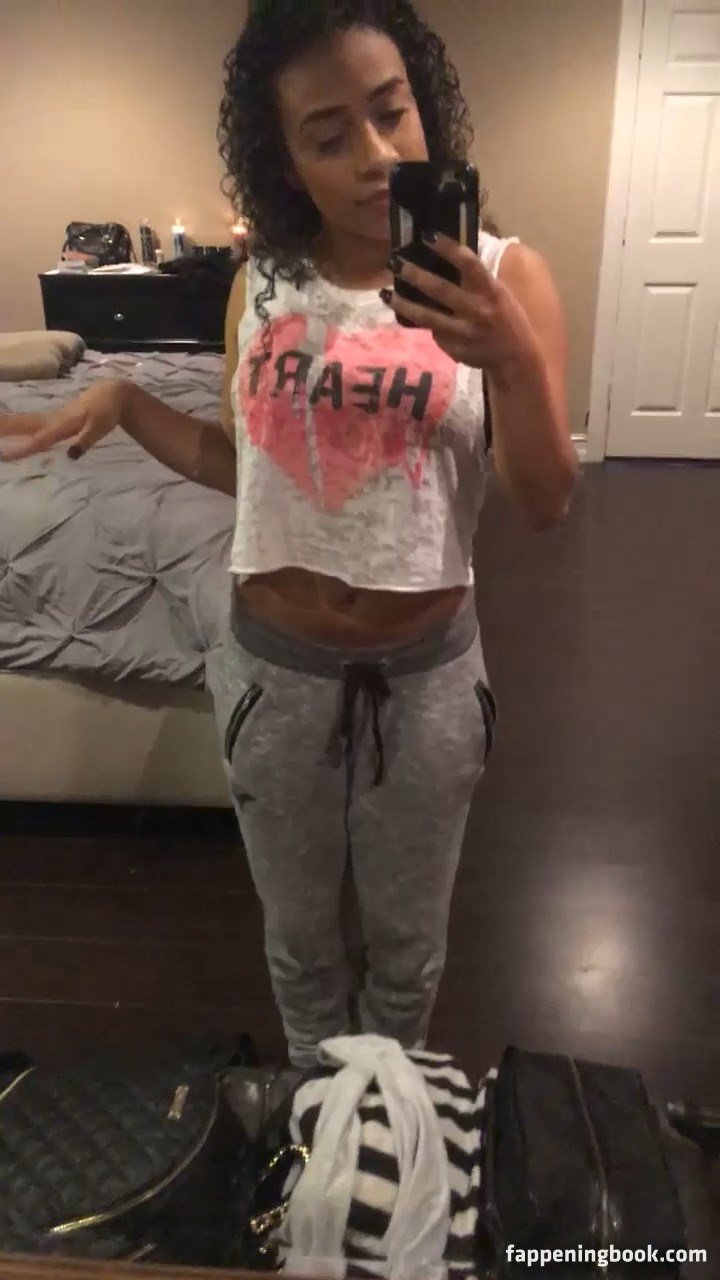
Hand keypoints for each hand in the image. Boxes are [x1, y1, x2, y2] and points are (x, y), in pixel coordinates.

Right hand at [0, 378, 127, 461]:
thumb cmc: (107, 411)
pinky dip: (17, 426)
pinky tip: (8, 430)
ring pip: (25, 423)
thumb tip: (70, 456)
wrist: (112, 393)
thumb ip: (85, 441)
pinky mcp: (55, 419)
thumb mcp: (100, 428)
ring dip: (7, 426)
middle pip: (24, 425)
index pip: (39, 439)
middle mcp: (53, 420)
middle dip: (5, 429)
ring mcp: (53, 418)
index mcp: (62, 423)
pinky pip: (32, 425)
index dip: (23, 448)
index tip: (4, 454)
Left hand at [383, 234, 539, 388]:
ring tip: (385, 294)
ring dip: (404, 304)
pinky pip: (433, 333)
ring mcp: (463, 332)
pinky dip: (419, 323)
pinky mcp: (454, 349)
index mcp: (491, 291)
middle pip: (441, 290)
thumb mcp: (500, 293)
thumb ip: (477, 279)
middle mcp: (476, 310)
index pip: (469, 264)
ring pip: (428, 317)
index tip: (428, 236)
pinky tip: (405, 314)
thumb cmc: (508, 318)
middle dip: (415, 275)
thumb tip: (452, 253)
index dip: (448, 248)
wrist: (515, 359)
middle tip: (395, 262)